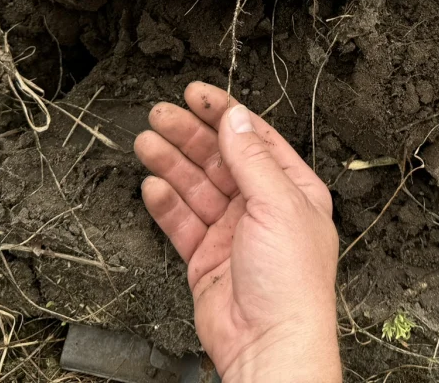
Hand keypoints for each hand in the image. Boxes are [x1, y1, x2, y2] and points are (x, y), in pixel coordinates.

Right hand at [135, 82, 340, 382]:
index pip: (253, 139)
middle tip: (160, 115)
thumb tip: (237, 118)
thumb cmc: (291, 283)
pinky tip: (152, 185)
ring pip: (196, 187)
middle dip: (189, 135)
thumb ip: (251, 159)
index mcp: (292, 189)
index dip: (224, 114)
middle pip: (219, 159)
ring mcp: (232, 233)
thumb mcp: (277, 204)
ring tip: (146, 142)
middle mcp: (262, 207)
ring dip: (171, 163)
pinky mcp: (206, 258)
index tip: (196, 94)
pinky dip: (166, 203)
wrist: (269, 343)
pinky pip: (182, 222)